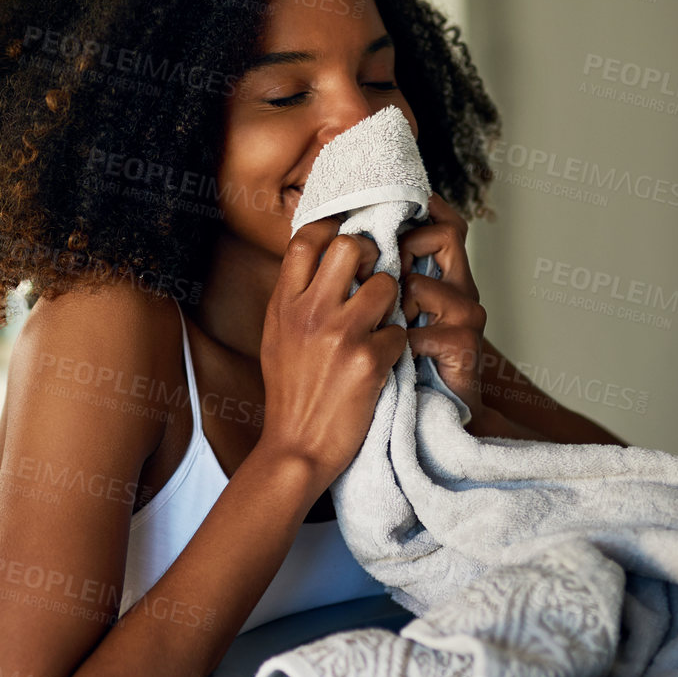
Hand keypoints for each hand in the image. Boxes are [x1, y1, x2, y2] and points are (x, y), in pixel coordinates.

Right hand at [259, 216, 408, 501]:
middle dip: (372, 255)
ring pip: (386, 285)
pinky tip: (383, 362)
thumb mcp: (277, 337)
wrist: (297, 446)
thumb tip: (321, 261)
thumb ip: (295, 298)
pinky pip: (400, 331)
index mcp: (283, 304)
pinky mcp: (368, 360)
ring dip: (393, 302)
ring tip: (382, 324)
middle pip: (350, 246)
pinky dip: (398, 345)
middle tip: (375, 274)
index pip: (307, 240)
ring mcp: (339, 334)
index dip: (334, 229)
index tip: (349, 239)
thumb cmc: (290, 393)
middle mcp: (308, 312)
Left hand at [397, 193, 495, 432]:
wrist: (429, 419)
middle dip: (403, 250)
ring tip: (382, 334)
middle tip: (376, 279)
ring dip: (391, 309)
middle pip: (446, 236)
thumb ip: (376, 280)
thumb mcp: (384, 314)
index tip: (387, 213)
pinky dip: (396, 347)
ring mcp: (466, 317)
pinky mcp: (465, 347)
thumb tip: (336, 241)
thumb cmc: (397, 364)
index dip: (424, 210)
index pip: (445, 223)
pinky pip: (418, 332)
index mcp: (441, 276)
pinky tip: (390, 362)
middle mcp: (460, 289)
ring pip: (420, 284)